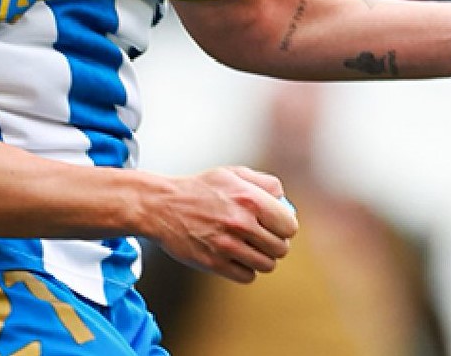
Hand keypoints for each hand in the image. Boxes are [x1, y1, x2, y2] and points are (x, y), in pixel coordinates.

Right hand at [145, 166, 296, 283]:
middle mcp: (240, 222)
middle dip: (273, 244)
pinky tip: (233, 256)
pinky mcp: (214, 263)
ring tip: (247, 248)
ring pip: (267, 265)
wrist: (161, 206)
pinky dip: (244, 269)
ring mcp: (227, 245)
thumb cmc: (199, 190)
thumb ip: (264, 183)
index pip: (289, 226)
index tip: (274, 226)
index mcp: (249, 198)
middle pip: (280, 249)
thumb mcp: (231, 174)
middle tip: (259, 238)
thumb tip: (285, 202)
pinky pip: (247, 276)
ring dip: (260, 258)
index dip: (284, 227)